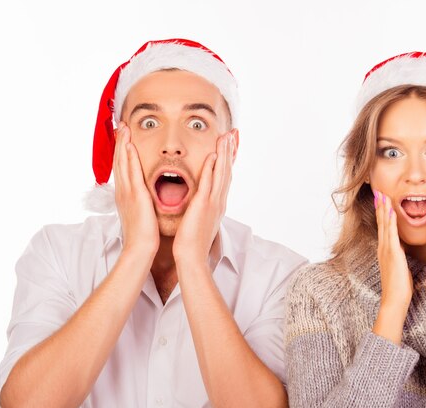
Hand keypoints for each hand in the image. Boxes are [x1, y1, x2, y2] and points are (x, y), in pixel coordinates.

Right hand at [113, 122, 158, 256]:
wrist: (140, 248)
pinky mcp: (135, 195)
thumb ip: (142, 203)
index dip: (122, 151)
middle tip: (121, 125)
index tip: (124, 137)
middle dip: (120, 142)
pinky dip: (128, 158)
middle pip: (119, 161)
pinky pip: (131, 172)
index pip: (122, 168)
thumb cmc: (143, 235)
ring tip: (124, 128)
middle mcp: (123, 191)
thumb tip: (145, 198)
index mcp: (125, 195)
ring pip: (122, 162)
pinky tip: (129, 145)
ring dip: (122, 144)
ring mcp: (127, 192)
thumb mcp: (141, 214)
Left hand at [173, 130, 236, 266]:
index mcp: (218, 203)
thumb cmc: (192, 241)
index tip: (231, 144)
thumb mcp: (201, 220)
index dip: (229, 159)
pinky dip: (212, 168)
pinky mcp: (203, 205)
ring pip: (221, 173)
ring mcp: (213, 202)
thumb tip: (202, 201)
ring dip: (225, 153)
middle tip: (234, 133)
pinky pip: (208, 183)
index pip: (225, 176)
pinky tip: (213, 155)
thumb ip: (203, 207)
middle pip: (227, 170)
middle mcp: (219, 200)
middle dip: (231, 151)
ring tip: (227, 136)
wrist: (192, 257)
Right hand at [372, 191, 413, 344]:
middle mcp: (383, 247)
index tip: (382, 201)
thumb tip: (399, 250)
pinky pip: (391, 233)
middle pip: (381, 223)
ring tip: (382, 195)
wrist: (394, 299)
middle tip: (379, 192)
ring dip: (383, 209)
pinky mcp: (392, 253)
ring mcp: (386, 249)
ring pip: (384, 225)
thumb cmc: (398, 286)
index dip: (383, 213)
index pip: (384, 228)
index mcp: (386, 250)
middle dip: (380, 207)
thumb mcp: (398, 266)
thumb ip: (397, 256)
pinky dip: (390, 221)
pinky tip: (391, 211)